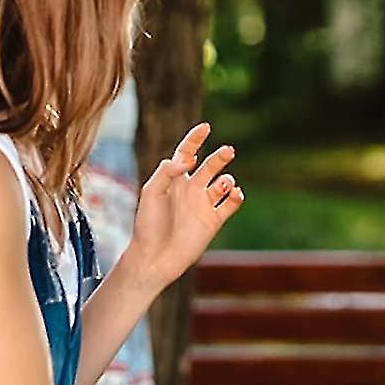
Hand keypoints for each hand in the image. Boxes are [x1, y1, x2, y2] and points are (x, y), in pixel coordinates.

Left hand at [127, 123, 242, 288]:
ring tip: (222, 184)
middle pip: (210, 165)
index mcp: (174, 179)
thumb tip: (189, 158)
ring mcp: (203, 205)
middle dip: (220, 156)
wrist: (154, 257)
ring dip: (227, 178)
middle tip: (228, 151)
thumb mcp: (151, 192)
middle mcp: (190, 189)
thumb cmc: (148, 224)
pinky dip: (236, 196)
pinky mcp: (214, 221)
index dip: (196, 139)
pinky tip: (234, 193)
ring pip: (223, 183)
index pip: (187, 152)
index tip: (206, 127)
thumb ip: (167, 171)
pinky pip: (231, 204)